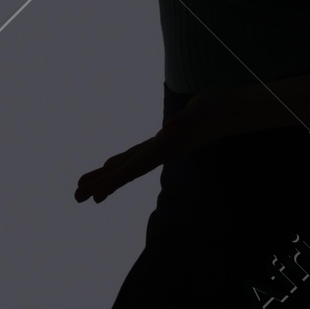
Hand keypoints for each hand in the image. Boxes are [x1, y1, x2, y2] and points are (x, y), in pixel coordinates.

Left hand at [74, 88, 252, 204]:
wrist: (233, 110)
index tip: (95, 198)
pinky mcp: (161, 141)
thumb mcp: (198, 113)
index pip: (134, 169)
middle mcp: (159, 152)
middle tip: (75, 197)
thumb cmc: (216, 110)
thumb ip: (184, 121)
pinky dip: (120, 161)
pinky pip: (134, 155)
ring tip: (82, 185)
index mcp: (164, 149)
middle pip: (124, 172)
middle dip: (101, 184)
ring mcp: (159, 147)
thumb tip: (171, 127)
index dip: (113, 183)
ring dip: (105, 176)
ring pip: (126, 164)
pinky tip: (109, 164)